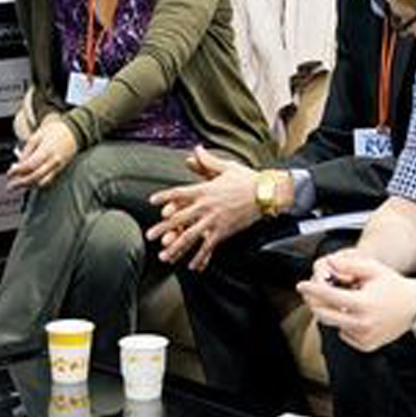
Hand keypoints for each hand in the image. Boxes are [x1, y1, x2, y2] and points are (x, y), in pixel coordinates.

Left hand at [5, 116, 76, 191]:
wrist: (71, 133)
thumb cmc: (53, 132)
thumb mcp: (36, 136)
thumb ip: (26, 151)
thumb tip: (18, 165)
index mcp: (47, 150)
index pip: (30, 165)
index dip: (18, 171)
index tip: (9, 174)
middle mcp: (54, 161)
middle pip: (36, 176)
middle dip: (21, 182)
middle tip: (10, 186)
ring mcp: (58, 167)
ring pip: (42, 182)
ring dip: (28, 186)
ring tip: (17, 185)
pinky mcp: (59, 171)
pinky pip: (47, 181)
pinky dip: (36, 184)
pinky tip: (28, 183)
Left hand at [146, 147, 260, 270]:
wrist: (266, 193)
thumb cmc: (247, 179)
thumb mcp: (226, 167)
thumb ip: (207, 161)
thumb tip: (195, 150)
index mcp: (204, 190)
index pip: (179, 193)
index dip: (165, 197)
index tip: (152, 201)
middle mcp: (206, 206)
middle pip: (179, 218)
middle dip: (163, 228)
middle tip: (149, 235)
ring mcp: (214, 220)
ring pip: (190, 236)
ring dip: (175, 247)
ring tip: (164, 256)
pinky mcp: (224, 231)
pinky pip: (208, 247)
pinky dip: (200, 257)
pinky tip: (192, 266)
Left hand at [296, 250, 415, 352]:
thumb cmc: (394, 286)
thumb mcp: (373, 270)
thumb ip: (349, 265)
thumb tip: (329, 263)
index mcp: (362, 304)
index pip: (329, 297)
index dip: (312, 290)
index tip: (301, 285)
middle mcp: (362, 324)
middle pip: (325, 315)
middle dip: (317, 303)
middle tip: (316, 294)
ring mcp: (365, 337)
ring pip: (335, 325)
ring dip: (333, 313)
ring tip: (348, 301)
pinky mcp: (367, 345)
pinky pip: (345, 335)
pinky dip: (345, 324)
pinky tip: (358, 315)